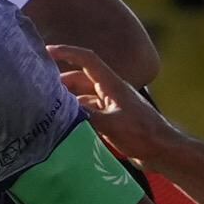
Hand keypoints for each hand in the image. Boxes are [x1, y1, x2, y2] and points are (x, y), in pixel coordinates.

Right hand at [48, 42, 187, 167]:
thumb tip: (60, 111)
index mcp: (112, 84)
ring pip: (84, 96)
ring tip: (49, 108)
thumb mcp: (111, 124)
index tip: (47, 52)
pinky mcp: (113, 119)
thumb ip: (85, 115)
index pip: (87, 59)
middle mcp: (111, 90)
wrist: (162, 151)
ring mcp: (112, 105)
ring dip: (69, 99)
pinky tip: (66, 124)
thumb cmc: (142, 134)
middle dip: (62, 81)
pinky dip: (78, 114)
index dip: (67, 52)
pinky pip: (90, 112)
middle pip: (81, 78)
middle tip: (41, 89)